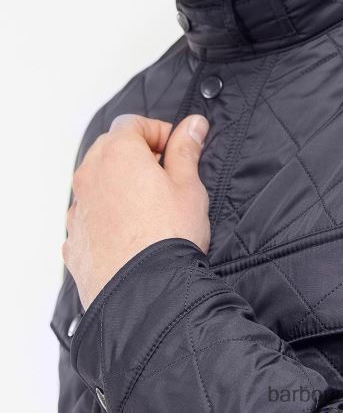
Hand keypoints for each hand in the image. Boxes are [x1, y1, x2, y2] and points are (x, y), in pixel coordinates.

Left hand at [62, 113, 210, 310]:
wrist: (145, 294)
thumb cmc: (169, 236)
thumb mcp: (189, 186)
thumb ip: (187, 149)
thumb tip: (193, 125)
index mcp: (118, 154)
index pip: (132, 123)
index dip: (158, 131)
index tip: (176, 149)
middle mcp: (90, 177)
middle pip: (109, 148)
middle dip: (136, 153)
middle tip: (165, 173)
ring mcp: (77, 210)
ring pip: (97, 182)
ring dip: (120, 184)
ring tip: (150, 206)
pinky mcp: (73, 241)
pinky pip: (89, 215)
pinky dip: (107, 215)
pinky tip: (132, 232)